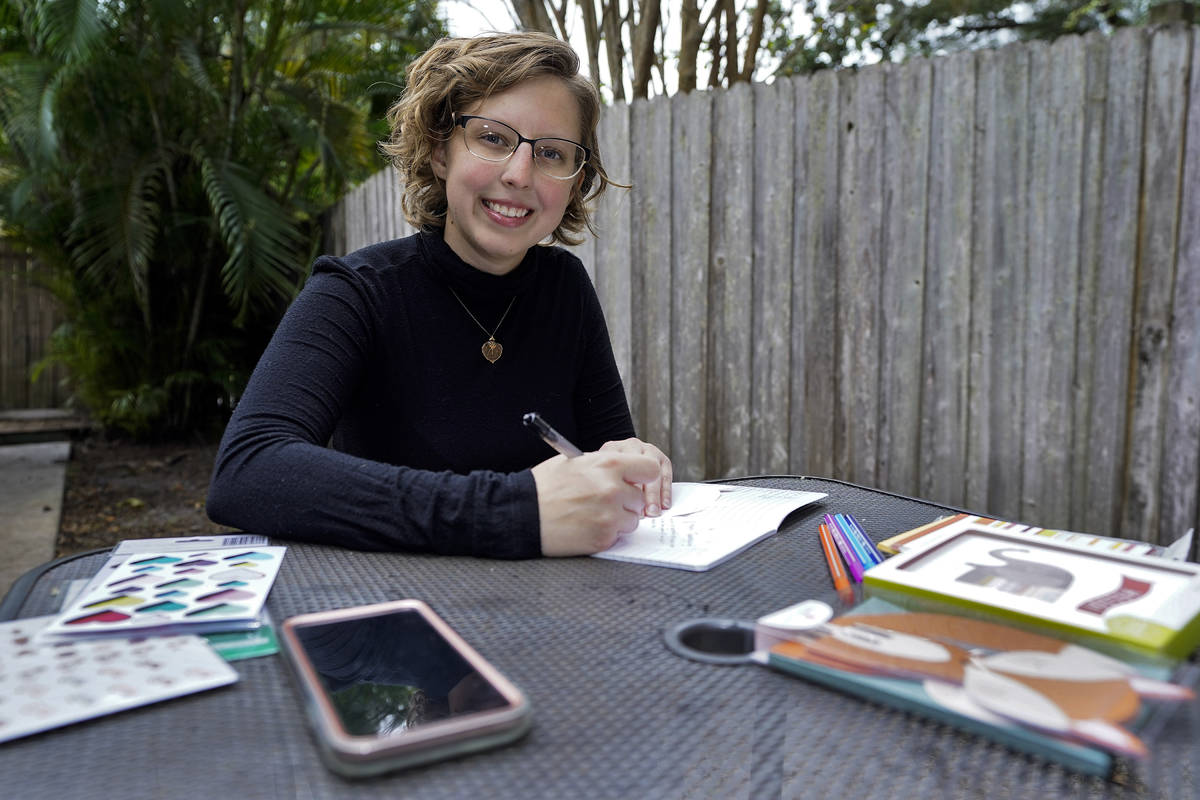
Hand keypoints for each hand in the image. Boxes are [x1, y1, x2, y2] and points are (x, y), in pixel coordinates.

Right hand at [531, 450, 661, 556]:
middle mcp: (613, 489)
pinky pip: (617, 536)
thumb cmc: (544, 486)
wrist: (522, 514)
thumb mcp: (574, 462)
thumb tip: (625, 469)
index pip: (650, 468)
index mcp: (608, 465)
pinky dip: (606, 533)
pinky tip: (586, 526)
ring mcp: (609, 516)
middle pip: (640, 498)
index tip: (636, 481)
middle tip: (605, 501)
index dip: (643, 476)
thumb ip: (603, 465)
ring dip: (618, 519)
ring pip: (632, 520)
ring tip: (592, 514)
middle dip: (627, 501)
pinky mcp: (603, 538)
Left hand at [599, 437, 672, 516]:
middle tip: (642, 512)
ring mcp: (648, 450)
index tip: (625, 506)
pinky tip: (664, 504)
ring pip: (654, 472)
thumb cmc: (607, 473)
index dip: (623, 488)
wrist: (615, 461)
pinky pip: (666, 474)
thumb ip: (607, 485)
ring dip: (654, 495)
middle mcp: (631, 446)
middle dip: (641, 494)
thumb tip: (616, 506)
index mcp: (612, 449)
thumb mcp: (600, 474)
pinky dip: (665, 491)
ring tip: (652, 511)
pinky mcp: (662, 459)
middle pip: (638, 469)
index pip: (618, 467)